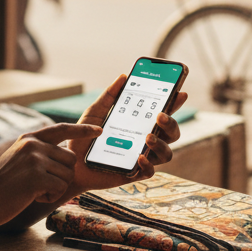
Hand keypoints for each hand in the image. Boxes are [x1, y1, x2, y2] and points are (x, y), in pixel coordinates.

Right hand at [0, 122, 101, 227]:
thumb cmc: (2, 186)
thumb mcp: (19, 159)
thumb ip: (39, 152)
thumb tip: (68, 154)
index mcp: (30, 138)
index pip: (62, 129)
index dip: (82, 130)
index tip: (99, 130)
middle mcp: (33, 144)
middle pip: (70, 159)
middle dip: (63, 176)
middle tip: (41, 185)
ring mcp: (35, 159)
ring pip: (67, 175)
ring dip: (55, 188)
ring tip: (32, 190)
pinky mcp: (37, 176)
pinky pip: (60, 188)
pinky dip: (50, 197)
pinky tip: (32, 196)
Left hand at [65, 74, 183, 195]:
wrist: (71, 163)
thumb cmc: (85, 137)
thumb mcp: (95, 112)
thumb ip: (109, 95)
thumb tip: (123, 76)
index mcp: (140, 124)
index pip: (163, 112)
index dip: (175, 103)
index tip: (180, 93)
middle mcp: (145, 141)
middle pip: (171, 133)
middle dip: (171, 123)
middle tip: (159, 116)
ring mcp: (142, 157)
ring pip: (166, 154)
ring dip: (161, 144)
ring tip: (147, 138)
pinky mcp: (133, 174)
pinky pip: (149, 172)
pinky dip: (148, 164)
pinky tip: (139, 157)